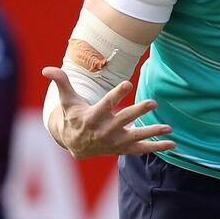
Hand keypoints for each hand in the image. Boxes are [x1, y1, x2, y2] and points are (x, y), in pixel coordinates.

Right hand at [43, 66, 175, 157]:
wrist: (75, 145)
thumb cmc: (73, 117)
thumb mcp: (67, 100)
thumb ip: (61, 82)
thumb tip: (47, 68)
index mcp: (92, 117)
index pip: (106, 104)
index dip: (117, 94)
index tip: (128, 83)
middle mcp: (105, 131)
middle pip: (123, 119)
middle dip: (138, 111)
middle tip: (153, 102)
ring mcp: (115, 142)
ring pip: (136, 137)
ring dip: (152, 132)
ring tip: (168, 127)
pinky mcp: (123, 149)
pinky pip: (141, 149)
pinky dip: (156, 147)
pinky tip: (172, 144)